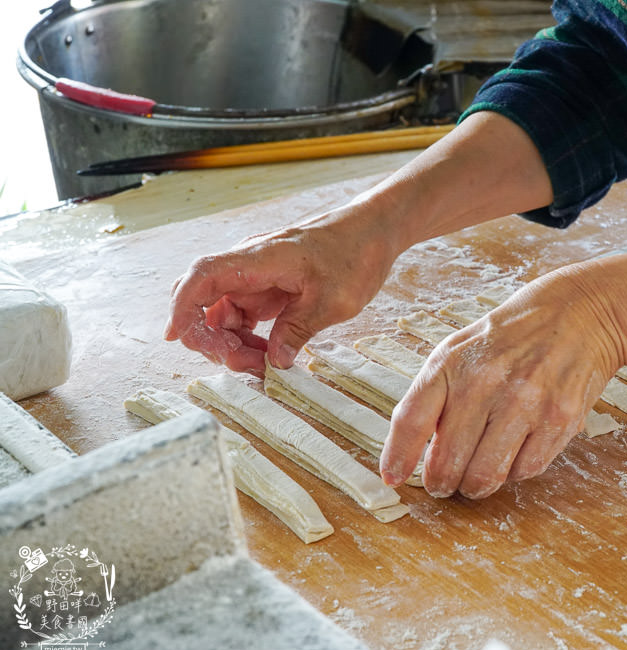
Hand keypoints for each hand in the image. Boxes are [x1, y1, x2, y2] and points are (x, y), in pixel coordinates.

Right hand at [164, 201, 398, 375]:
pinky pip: (242, 316)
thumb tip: (274, 361)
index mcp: (259, 259)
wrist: (373, 231)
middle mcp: (248, 265)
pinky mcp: (267, 287)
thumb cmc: (355, 254)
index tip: (176, 337)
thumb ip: (298, 330)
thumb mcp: (332, 301)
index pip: (201, 277)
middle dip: (211, 338)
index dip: (181, 308)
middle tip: (246, 365)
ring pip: (221, 314)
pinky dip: (247, 337)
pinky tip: (267, 353)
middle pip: (203, 301)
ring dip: (231, 342)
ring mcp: (255, 277)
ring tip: (262, 363)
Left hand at [380, 265, 626, 497]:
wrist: (579, 313)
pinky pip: (525, 471)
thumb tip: (410, 452)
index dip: (397, 457)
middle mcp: (485, 382)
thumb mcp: (460, 348)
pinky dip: (516, 471)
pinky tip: (516, 451)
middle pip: (447, 462)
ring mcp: (525, 402)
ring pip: (485, 477)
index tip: (392, 479)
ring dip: (477, 485)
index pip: (411, 420)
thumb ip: (434, 394)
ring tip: (478, 475)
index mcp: (451, 362)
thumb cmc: (511, 336)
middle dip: (442, 482)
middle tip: (447, 482)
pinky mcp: (560, 420)